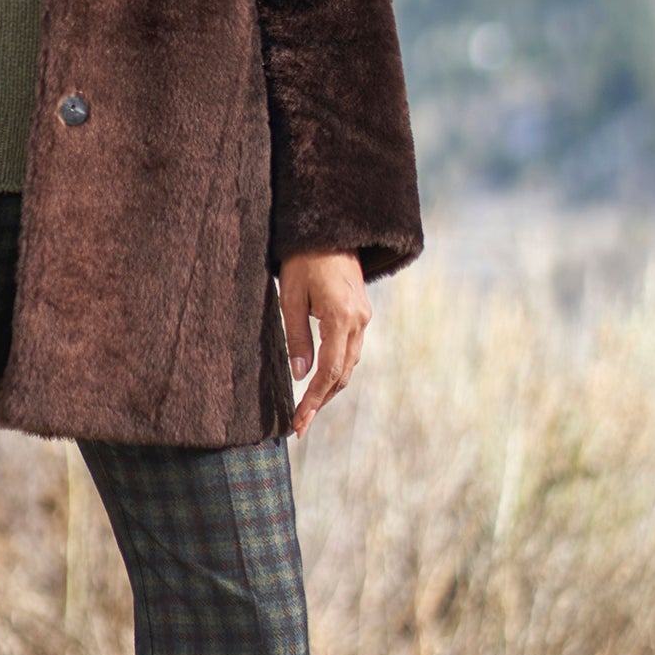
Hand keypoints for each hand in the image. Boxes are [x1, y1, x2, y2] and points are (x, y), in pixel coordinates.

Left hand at [278, 249, 370, 437]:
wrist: (328, 230)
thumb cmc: (302, 260)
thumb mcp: (290, 298)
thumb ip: (296, 337)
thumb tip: (301, 375)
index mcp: (341, 317)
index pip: (329, 371)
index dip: (313, 400)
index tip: (299, 423)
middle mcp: (359, 321)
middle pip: (343, 373)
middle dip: (321, 401)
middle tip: (301, 425)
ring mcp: (363, 317)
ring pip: (349, 363)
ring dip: (330, 387)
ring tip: (307, 409)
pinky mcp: (360, 312)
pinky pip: (351, 348)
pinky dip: (337, 368)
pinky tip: (320, 379)